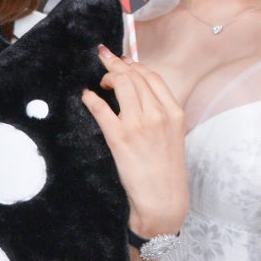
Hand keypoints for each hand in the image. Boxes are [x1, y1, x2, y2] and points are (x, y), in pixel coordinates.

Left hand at [84, 47, 187, 238]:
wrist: (163, 199)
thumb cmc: (165, 169)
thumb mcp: (173, 135)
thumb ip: (160, 113)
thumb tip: (139, 91)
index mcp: (174, 112)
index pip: (152, 76)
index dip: (134, 65)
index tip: (122, 60)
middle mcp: (158, 114)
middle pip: (134, 76)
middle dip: (116, 65)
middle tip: (105, 61)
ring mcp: (139, 125)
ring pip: (120, 84)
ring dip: (107, 77)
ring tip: (101, 81)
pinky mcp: (120, 138)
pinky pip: (101, 108)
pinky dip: (91, 98)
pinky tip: (86, 96)